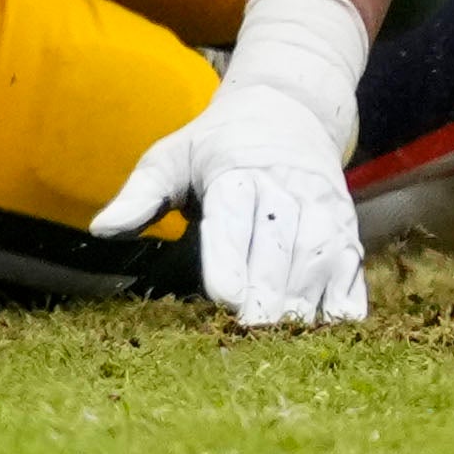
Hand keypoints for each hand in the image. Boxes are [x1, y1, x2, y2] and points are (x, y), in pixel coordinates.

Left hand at [89, 71, 367, 327]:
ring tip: (282, 341)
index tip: (225, 297)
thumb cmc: (215, 146)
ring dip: (304, 302)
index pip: (235, 216)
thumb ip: (139, 196)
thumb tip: (101, 230)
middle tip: (250, 330)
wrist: (290, 112)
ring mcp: (325, 213)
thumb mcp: (170, 157)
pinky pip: (353, 277)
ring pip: (322, 261)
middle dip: (268, 291)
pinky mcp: (349, 235)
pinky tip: (321, 335)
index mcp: (237, 172)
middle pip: (282, 246)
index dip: (232, 258)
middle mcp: (288, 190)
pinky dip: (341, 309)